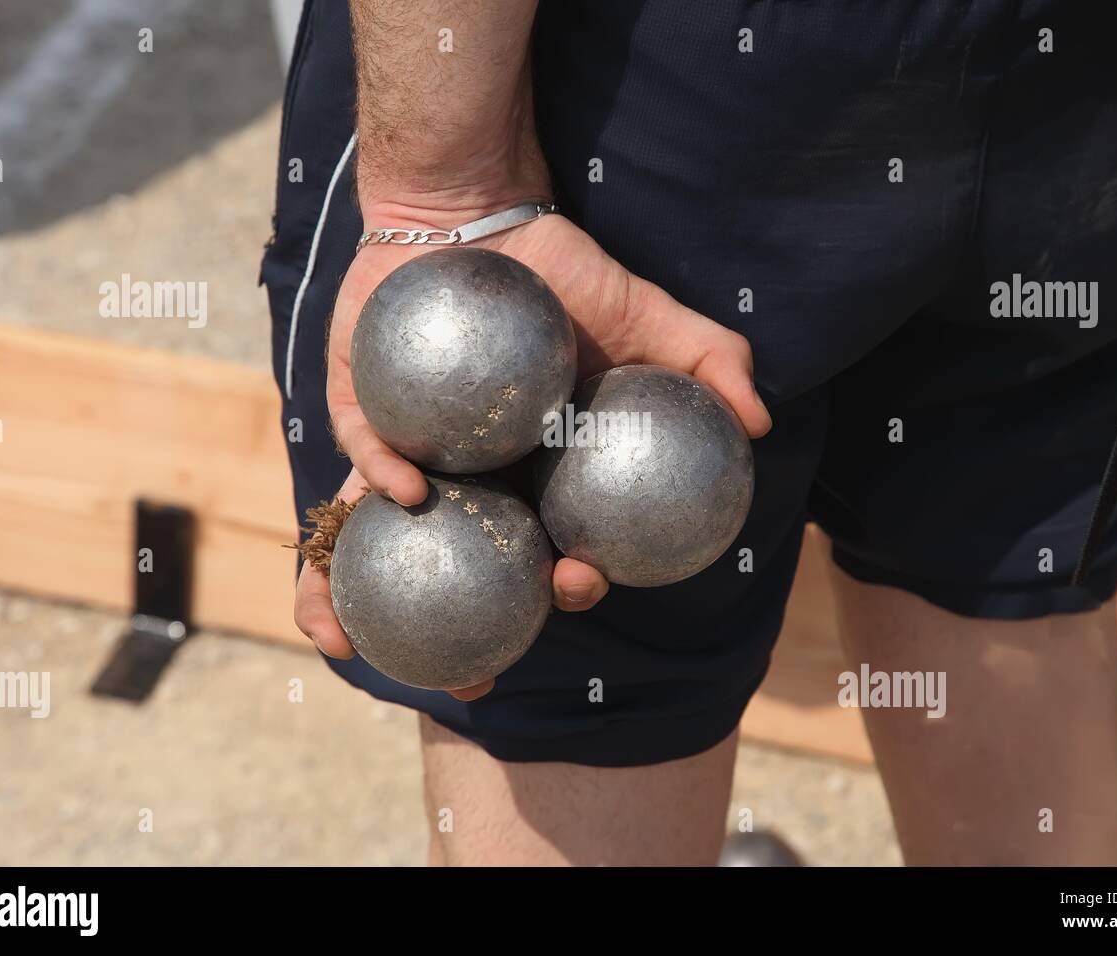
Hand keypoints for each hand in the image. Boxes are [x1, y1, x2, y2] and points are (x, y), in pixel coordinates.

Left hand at [296, 201, 771, 699]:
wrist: (475, 207)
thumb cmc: (561, 269)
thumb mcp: (647, 313)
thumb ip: (707, 361)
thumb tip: (758, 419)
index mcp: (535, 469)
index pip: (550, 545)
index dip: (567, 583)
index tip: (585, 586)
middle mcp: (472, 471)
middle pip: (465, 565)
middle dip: (463, 636)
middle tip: (472, 676)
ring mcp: (411, 446)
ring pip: (386, 539)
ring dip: (361, 597)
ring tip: (358, 645)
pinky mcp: (359, 408)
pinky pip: (365, 454)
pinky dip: (384, 476)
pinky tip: (404, 493)